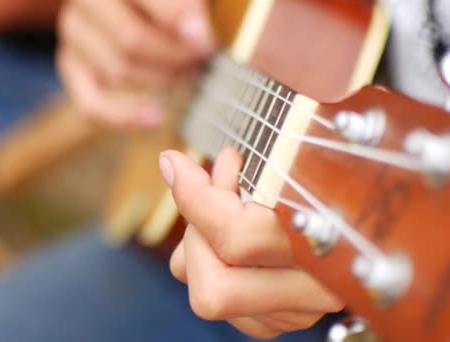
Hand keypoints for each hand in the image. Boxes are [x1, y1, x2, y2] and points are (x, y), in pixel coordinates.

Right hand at [57, 0, 213, 128]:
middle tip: (200, 61)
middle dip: (174, 57)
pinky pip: (91, 103)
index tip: (206, 43)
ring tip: (187, 73)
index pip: (145, 0)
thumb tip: (197, 36)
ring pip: (118, 72)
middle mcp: (85, 1)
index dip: (179, 23)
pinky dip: (124, 116)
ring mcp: (74, 33)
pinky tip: (155, 116)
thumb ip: (185, 4)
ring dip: (160, 80)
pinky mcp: (70, 64)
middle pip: (130, 41)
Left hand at [159, 147, 343, 338]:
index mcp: (334, 237)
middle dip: (196, 233)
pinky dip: (211, 263)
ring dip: (199, 247)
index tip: (178, 165)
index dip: (195, 198)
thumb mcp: (312, 136)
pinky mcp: (283, 318)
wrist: (383, 200)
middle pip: (214, 287)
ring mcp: (300, 309)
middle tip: (210, 190)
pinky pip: (220, 300)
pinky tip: (231, 233)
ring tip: (221, 205)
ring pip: (210, 296)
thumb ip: (245, 151)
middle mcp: (319, 287)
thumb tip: (169, 164)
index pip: (238, 237)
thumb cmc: (337, 161)